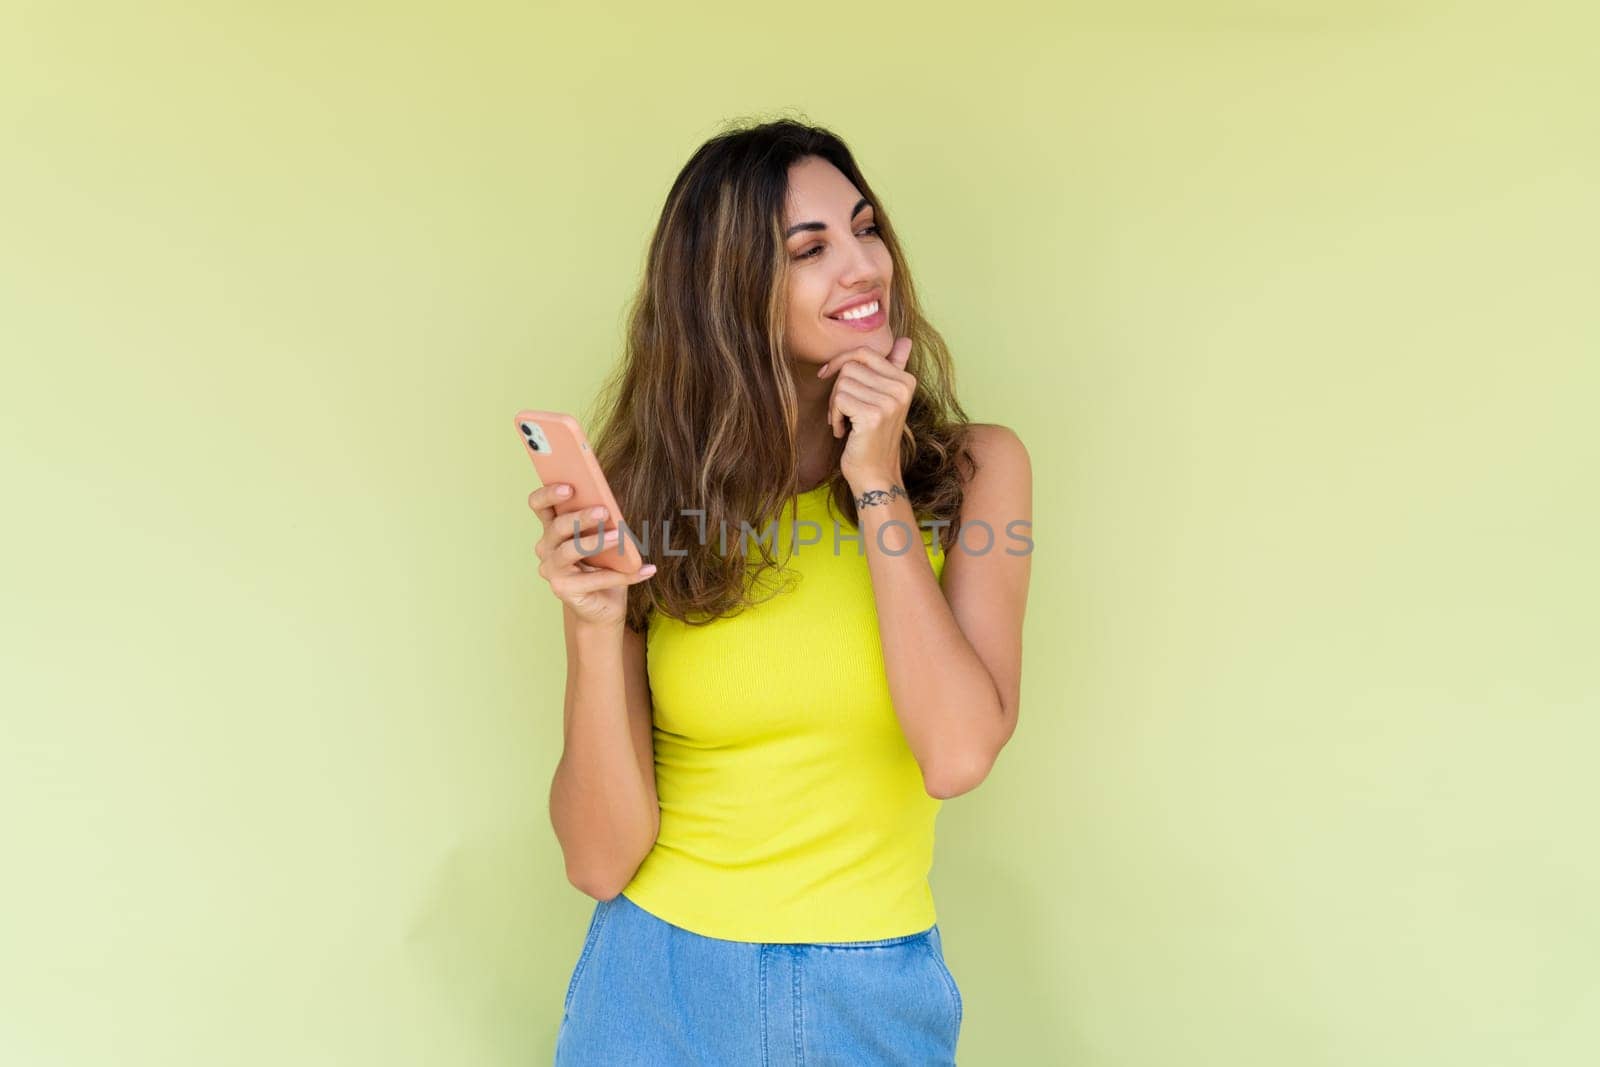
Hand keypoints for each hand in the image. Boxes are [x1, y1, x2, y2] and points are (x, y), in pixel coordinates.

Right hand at [528, 484, 656, 628]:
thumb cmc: (605, 564)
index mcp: (552, 528)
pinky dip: (622, 575)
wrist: (604, 604)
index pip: (539, 505)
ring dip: (597, 542)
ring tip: (619, 537)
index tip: (570, 486)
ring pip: (570, 550)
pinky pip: (594, 579)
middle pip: (557, 527)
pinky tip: (646, 569)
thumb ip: (603, 520)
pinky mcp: (563, 590)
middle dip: (580, 517)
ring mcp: (552, 570)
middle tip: (604, 511)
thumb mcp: (605, 536)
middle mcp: (546, 547)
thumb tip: (613, 505)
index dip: (549, 493)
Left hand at [816, 336, 913, 486]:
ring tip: (847, 423)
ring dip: (835, 405)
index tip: (828, 375)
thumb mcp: (886, 399)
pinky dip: (835, 416)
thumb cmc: (874, 436)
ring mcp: (889, 401)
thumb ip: (895, 368)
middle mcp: (902, 388)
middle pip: (850, 367)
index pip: (865, 353)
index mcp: (906, 380)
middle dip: (838, 389)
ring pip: (842, 382)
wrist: (876, 474)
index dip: (842, 362)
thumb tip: (906, 340)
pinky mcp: (873, 415)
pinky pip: (839, 399)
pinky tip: (845, 432)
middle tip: (843, 412)